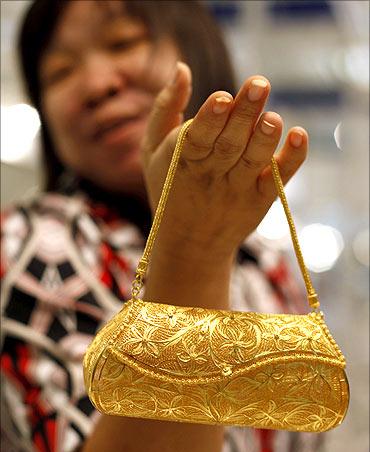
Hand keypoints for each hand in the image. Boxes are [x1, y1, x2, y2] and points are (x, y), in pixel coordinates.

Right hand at [141, 62, 307, 261]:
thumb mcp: (151, 149)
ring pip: (253, 161)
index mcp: (182, 162)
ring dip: (265, 138)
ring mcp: (238, 190)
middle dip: (245, 114)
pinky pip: (277, 180)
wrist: (189, 244)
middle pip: (230, 144)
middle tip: (260, 83)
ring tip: (273, 116)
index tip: (223, 97)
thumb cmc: (168, 187)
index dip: (210, 120)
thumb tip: (183, 67)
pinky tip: (299, 136)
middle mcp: (211, 176)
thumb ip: (165, 108)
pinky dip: (291, 159)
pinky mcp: (259, 200)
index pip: (196, 139)